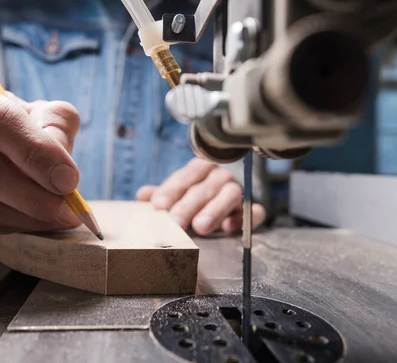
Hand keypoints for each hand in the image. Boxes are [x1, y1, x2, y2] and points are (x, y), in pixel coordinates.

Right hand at [0, 74, 81, 233]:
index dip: (35, 153)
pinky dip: (10, 226)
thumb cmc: (15, 122)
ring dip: (24, 218)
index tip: (69, 180)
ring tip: (58, 218)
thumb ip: (57, 128)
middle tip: (68, 210)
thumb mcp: (41, 111)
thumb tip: (62, 172)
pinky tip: (34, 220)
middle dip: (33, 195)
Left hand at [136, 158, 265, 235]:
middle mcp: (221, 177)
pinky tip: (229, 228)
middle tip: (175, 223)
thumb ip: (161, 195)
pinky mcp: (252, 211)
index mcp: (201, 169)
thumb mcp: (175, 197)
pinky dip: (244, 218)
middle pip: (207, 185)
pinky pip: (254, 212)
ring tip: (199, 227)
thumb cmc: (191, 202)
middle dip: (189, 205)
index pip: (188, 174)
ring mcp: (238, 193)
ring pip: (231, 194)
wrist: (219, 215)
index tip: (157, 206)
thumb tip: (142, 195)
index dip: (172, 189)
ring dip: (215, 209)